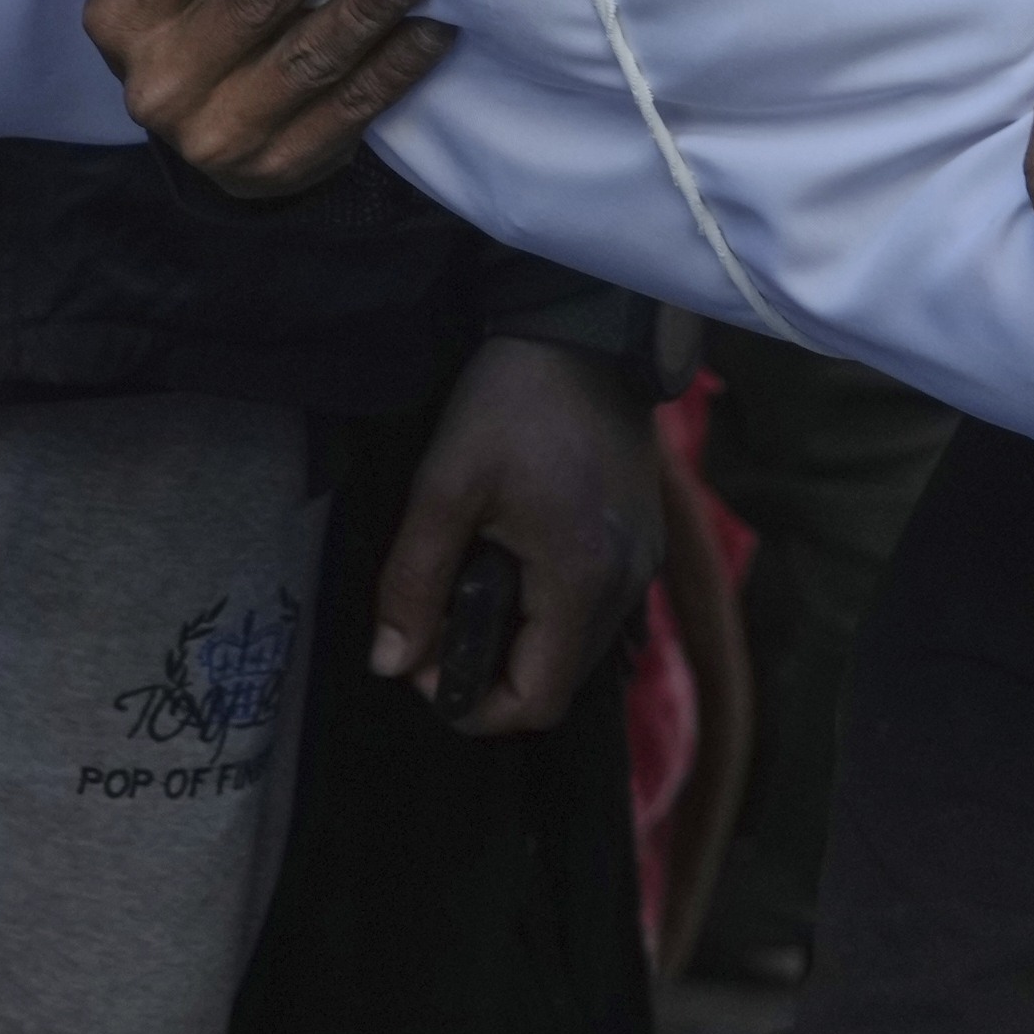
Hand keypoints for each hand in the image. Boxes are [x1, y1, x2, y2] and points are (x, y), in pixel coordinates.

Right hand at [79, 0, 449, 201]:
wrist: (200, 126)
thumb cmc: (176, 5)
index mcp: (121, 12)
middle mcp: (161, 78)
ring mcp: (218, 132)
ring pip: (307, 58)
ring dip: (367, 8)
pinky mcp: (277, 167)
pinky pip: (349, 110)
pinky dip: (396, 68)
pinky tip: (433, 30)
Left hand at [372, 335, 662, 737]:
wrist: (585, 330)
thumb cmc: (513, 400)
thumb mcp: (445, 486)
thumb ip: (414, 582)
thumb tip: (389, 664)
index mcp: (582, 580)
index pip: (538, 701)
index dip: (474, 703)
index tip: (424, 664)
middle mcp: (628, 584)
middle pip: (559, 680)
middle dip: (492, 671)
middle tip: (434, 620)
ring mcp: (644, 562)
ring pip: (578, 646)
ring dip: (521, 638)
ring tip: (469, 584)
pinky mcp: (644, 539)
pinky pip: (596, 605)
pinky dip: (549, 606)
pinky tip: (511, 558)